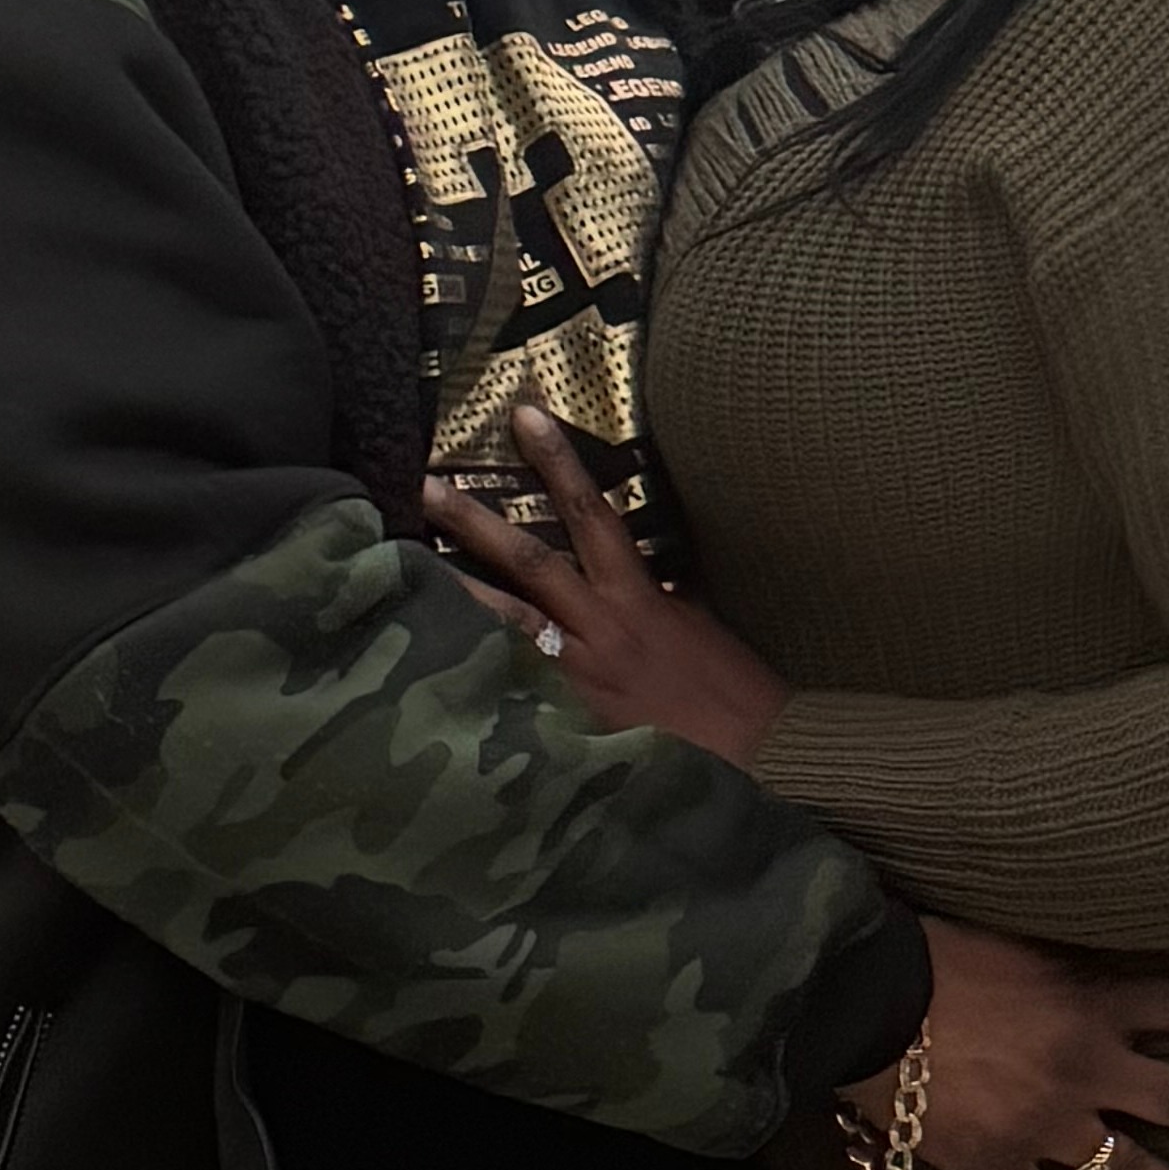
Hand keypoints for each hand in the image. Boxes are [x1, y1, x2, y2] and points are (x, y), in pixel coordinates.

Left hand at [423, 406, 786, 765]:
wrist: (762, 753)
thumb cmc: (736, 692)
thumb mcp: (700, 623)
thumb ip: (659, 596)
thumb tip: (640, 575)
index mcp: (638, 594)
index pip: (590, 511)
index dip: (558, 461)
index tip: (525, 417)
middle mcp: (601, 625)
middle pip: (528, 560)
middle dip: (474, 522)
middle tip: (425, 487)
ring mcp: (580, 673)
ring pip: (505, 623)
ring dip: (454, 591)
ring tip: (406, 565)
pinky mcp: (572, 718)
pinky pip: (514, 689)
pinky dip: (476, 672)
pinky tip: (431, 662)